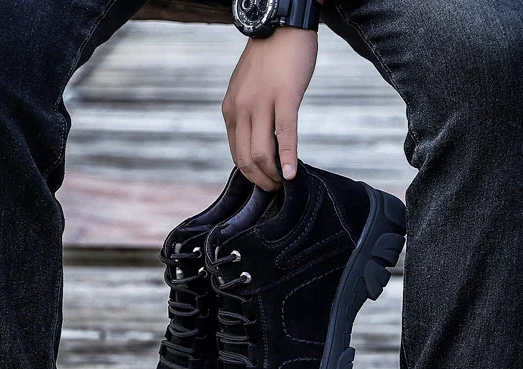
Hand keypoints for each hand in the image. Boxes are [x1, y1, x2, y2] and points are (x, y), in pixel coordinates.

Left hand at [222, 27, 317, 189]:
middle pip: (245, 159)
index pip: (236, 154)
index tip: (264, 182)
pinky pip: (284, 135)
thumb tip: (260, 140)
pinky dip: (287, 158)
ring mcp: (262, 104)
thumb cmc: (270, 58)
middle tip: (275, 190)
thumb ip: (249, 114)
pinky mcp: (284, 97)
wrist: (282, 24)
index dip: (250, 174)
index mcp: (231, 110)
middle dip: (260, 180)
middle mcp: (241, 109)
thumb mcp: (248, 89)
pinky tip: (292, 173)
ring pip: (261, 152)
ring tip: (284, 183)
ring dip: (272, 174)